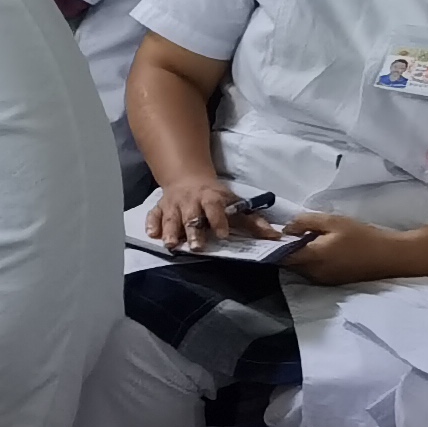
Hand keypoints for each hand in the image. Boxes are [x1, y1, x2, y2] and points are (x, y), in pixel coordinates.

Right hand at [144, 177, 266, 251]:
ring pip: (171, 217)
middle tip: (196, 247)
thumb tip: (275, 237)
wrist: (188, 180)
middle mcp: (191, 201)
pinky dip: (152, 223)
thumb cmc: (215, 198)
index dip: (219, 220)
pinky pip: (153, 215)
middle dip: (193, 231)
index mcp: (211, 198)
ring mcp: (173, 205)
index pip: (215, 208)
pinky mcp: (160, 208)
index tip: (223, 234)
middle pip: (191, 216)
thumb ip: (253, 222)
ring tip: (171, 244)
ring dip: (171, 231)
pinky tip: (152, 234)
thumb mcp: (236, 204)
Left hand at [283, 211, 410, 285]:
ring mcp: (322, 280)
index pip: (280, 256)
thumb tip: (286, 229)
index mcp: (312, 258)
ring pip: (299, 268)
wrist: (390, 256)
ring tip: (306, 239)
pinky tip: (319, 249)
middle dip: (285, 249)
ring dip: (298, 255)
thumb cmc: (362, 236)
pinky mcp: (331, 282)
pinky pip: (311, 272)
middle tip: (291, 233)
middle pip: (288, 263)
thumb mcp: (333, 221)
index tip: (272, 233)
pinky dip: (309, 261)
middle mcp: (313, 274)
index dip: (273, 245)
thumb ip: (305, 222)